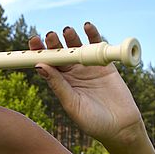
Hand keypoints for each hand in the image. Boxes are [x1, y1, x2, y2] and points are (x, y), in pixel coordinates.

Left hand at [32, 23, 143, 146]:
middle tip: (50, 35)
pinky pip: (97, 47)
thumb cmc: (93, 122)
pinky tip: (87, 26)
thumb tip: (39, 66)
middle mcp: (73, 73)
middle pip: (60, 52)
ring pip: (77, 47)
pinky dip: (93, 35)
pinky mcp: (105, 64)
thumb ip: (58, 86)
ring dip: (71, 37)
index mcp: (61, 83)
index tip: (33, 42)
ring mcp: (88, 67)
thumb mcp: (72, 104)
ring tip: (67, 31)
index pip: (47, 64)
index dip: (39, 52)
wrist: (121, 127)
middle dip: (54, 43)